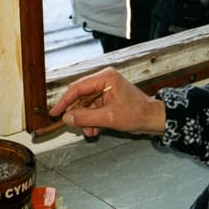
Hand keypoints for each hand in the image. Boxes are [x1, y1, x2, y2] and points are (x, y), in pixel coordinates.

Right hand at [48, 67, 166, 137]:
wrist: (153, 119)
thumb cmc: (137, 113)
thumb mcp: (109, 118)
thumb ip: (86, 117)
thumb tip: (67, 118)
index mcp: (105, 77)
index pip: (78, 87)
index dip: (64, 101)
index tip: (55, 112)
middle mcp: (104, 80)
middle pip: (80, 97)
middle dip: (78, 114)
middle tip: (74, 127)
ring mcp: (106, 89)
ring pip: (85, 105)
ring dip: (85, 120)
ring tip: (89, 132)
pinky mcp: (107, 98)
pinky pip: (93, 109)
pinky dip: (91, 120)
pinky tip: (94, 130)